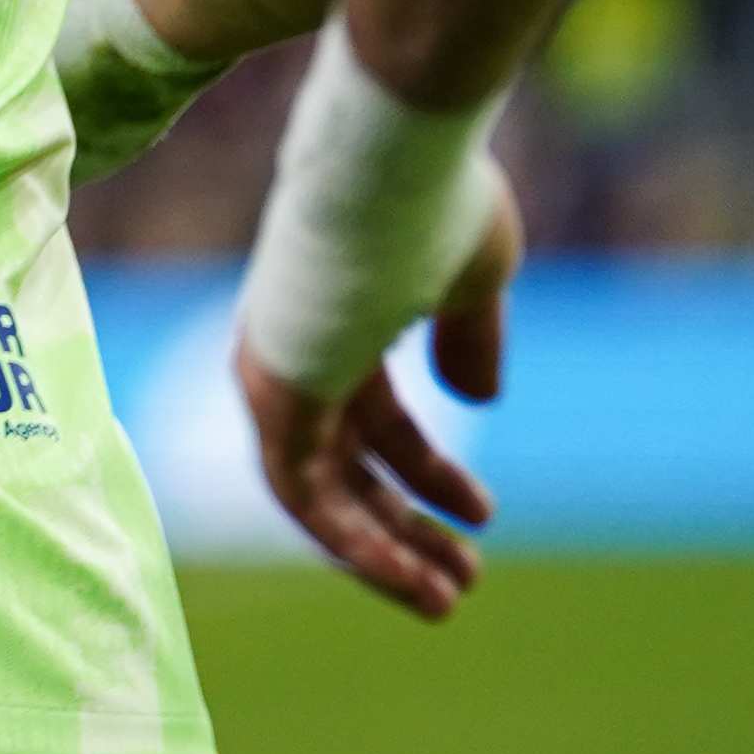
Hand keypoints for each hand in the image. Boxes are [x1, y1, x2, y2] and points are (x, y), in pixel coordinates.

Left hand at [231, 156, 522, 620]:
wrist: (398, 154)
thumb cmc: (436, 196)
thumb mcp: (471, 275)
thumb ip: (467, 336)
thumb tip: (479, 402)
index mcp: (337, 318)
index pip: (374, 419)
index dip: (428, 474)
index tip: (482, 514)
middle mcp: (294, 348)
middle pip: (342, 462)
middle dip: (403, 525)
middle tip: (463, 580)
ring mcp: (276, 367)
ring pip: (317, 488)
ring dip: (379, 549)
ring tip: (446, 599)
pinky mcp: (272, 386)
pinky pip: (300, 489)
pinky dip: (349, 539)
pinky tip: (404, 576)